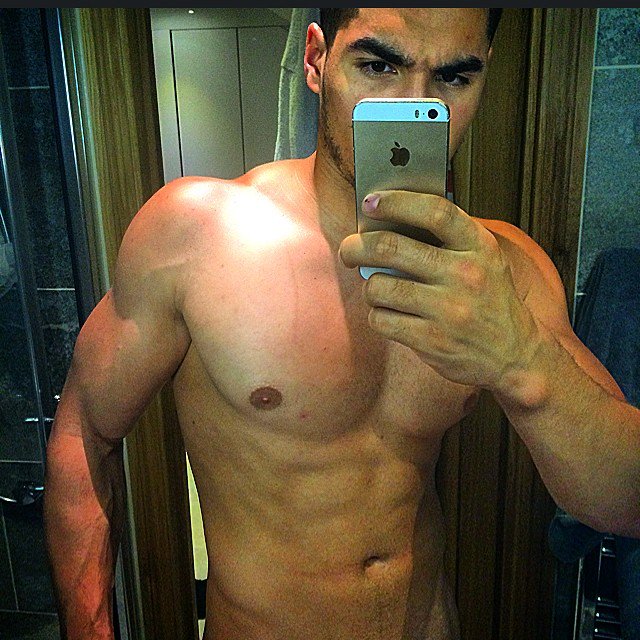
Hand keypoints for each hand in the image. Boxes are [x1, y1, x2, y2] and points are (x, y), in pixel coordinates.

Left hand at [339, 190, 540, 389]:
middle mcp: (465, 275)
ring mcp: (448, 310)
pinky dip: (377, 315)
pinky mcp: (432, 340)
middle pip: (391, 247)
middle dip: (357, 246)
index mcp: (479, 246)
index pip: (434, 211)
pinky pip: (381, 320)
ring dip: (369, 287)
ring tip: (377, 289)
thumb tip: (387, 221)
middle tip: (349, 250)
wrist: (514, 356)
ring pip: (378, 286)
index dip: (396, 202)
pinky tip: (389, 314)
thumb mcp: (484, 259)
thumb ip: (446, 239)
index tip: (370, 202)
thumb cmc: (489, 301)